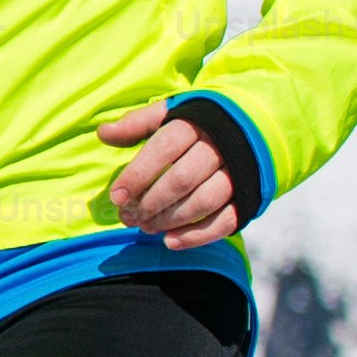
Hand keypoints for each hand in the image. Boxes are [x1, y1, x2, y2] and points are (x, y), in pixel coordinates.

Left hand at [99, 104, 241, 248]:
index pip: (162, 149)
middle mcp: (219, 149)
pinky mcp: (250, 197)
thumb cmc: (198, 123)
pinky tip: (171, 242)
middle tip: (128, 217)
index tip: (116, 197)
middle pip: (181, 179)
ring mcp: (239, 174)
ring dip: (171, 220)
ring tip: (145, 228)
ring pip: (204, 202)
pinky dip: (198, 235)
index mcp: (195, 125)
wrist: (252, 130)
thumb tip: (103, 133)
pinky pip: (227, 221)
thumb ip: (138, 124)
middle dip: (151, 202)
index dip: (138, 174)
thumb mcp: (168, 114)